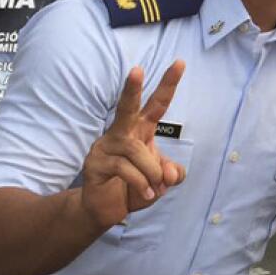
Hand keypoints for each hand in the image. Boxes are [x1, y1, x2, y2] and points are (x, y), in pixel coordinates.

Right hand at [80, 61, 187, 229]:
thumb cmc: (134, 188)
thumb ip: (172, 174)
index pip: (156, 105)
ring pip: (135, 150)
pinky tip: (146, 193)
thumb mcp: (160, 181)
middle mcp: (121, 133)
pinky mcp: (95, 164)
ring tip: (155, 187)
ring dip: (151, 171)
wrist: (105, 211)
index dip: (168, 85)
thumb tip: (171, 173)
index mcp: (139, 131)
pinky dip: (140, 182)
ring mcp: (105, 147)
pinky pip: (124, 168)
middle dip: (132, 89)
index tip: (180, 63)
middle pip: (127, 107)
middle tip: (137, 69)